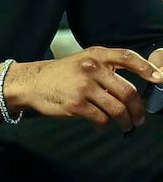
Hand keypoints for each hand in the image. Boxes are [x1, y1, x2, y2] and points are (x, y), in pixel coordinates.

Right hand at [0, 47, 162, 128]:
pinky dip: (104, 125)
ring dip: (125, 121)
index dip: (146, 68)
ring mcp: (84, 87)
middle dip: (138, 109)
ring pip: (117, 109)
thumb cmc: (61, 74)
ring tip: (126, 126)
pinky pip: (101, 119)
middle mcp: (91, 69)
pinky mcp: (76, 105)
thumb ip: (106, 68)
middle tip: (139, 119)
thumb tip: (133, 89)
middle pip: (127, 92)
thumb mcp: (82, 61)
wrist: (30, 83)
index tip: (159, 80)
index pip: (127, 57)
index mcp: (96, 55)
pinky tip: (101, 126)